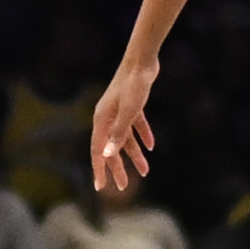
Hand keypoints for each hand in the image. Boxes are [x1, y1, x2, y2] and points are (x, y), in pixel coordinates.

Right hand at [89, 59, 158, 185]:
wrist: (142, 61)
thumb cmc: (133, 86)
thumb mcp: (128, 113)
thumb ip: (118, 134)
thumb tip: (107, 154)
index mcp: (102, 120)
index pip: (98, 151)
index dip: (99, 170)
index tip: (101, 187)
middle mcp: (107, 117)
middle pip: (111, 148)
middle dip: (118, 168)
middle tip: (123, 186)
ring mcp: (119, 111)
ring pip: (125, 139)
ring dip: (135, 155)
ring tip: (146, 171)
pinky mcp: (131, 105)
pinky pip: (135, 126)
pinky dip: (142, 136)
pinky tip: (151, 146)